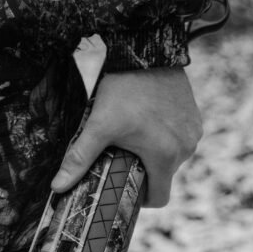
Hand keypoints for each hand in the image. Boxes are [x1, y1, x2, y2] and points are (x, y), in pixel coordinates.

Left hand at [50, 67, 201, 207]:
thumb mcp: (98, 125)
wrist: (146, 52)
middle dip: (143, 170)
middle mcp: (186, 147)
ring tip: (134, 134)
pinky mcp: (195, 116)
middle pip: (164, 175)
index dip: (141, 198)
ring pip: (172, 156)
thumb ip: (79, 159)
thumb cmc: (123, 90)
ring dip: (155, 152)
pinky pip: (181, 138)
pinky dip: (166, 136)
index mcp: (165, 156)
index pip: (159, 198)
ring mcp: (194, 131)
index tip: (125, 186)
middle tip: (122, 154)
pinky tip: (148, 121)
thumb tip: (57, 187)